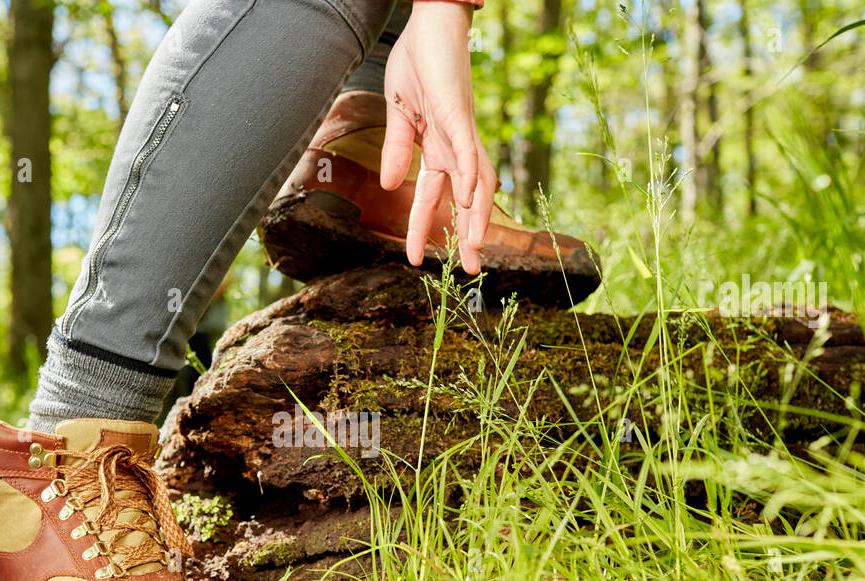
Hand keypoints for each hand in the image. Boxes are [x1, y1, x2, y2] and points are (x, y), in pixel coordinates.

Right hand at [381, 1, 494, 273]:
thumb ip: (396, 150)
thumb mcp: (399, 113)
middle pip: (465, 199)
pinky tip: (470, 200)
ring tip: (475, 248)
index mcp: (437, 147)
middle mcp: (455, 145)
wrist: (432, 22)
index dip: (424, 228)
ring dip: (476, 217)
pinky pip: (466, 151)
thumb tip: (388, 186)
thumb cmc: (419, 60)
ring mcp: (460, 131)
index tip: (416, 260)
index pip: (431, 196)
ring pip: (475, 182)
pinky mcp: (458, 114)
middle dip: (467, 235)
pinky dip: (470, 177)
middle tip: (470, 271)